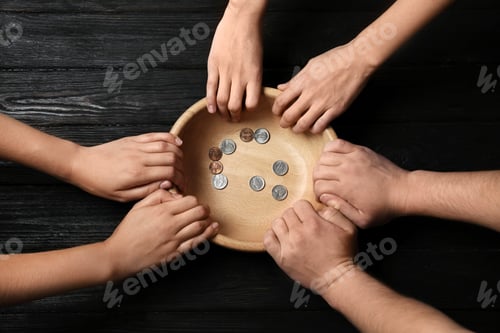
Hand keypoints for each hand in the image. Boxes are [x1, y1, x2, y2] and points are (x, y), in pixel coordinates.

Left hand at [70, 133, 184, 201]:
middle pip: (172, 158)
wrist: (82, 164)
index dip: (180, 179)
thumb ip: (146, 191)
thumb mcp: (122, 196)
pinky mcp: (133, 139)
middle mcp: (139, 157)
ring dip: (178, 154)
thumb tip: (166, 185)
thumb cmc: (100, 184)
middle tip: (182, 176)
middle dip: (181, 168)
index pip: (169, 172)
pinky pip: (156, 136)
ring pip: (166, 145)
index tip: (181, 186)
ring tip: (181, 163)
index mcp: (137, 173)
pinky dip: (170, 138)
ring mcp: (137, 146)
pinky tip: (177, 143)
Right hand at [104, 190, 217, 279]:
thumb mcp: (138, 207)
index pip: (190, 201)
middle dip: (205, 209)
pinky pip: (196, 244)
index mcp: (162, 211)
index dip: (194, 200)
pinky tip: (212, 230)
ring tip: (209, 218)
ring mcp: (174, 240)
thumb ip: (157, 195)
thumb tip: (174, 193)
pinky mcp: (175, 254)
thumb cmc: (128, 231)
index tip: (193, 202)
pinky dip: (207, 236)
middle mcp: (170, 225)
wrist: (120, 255)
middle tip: (205, 209)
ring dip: (208, 221)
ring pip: (200, 227)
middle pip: (198, 212)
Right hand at [206, 1, 263, 121]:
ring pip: (222, 100)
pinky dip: (210, 101)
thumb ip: (252, 78)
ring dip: (222, 111)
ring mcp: (225, 71)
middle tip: (233, 119)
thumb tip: (248, 93)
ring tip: (222, 115)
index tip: (246, 112)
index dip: (248, 111)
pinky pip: (210, 88)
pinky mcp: (214, 66)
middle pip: (234, 105)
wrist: (241, 21)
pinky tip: (211, 108)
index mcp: (254, 76)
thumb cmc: (251, 37)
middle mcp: (240, 76)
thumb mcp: (258, 61)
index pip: (251, 103)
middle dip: (233, 116)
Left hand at [264, 200, 356, 294]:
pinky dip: (272, 236)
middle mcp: (299, 234)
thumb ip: (334, 212)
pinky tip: (281, 238)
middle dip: (295, 216)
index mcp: (314, 224)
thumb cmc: (342, 255)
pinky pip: (268, 240)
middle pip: (287, 213)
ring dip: (284, 225)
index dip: (305, 208)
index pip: (299, 204)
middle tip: (302, 224)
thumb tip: (320, 206)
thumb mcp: (348, 228)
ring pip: (277, 224)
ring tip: (292, 231)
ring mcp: (288, 247)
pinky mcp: (282, 258)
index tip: (308, 215)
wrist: (336, 278)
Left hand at [272, 42, 375, 133]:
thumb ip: (295, 79)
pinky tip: (313, 126)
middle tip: (285, 123)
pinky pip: (320, 125)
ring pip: (303, 124)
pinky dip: (314, 129)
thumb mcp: (310, 64)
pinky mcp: (335, 110)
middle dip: (284, 122)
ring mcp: (323, 103)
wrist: (357, 61)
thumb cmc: (337, 59)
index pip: (281, 101)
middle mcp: (310, 95)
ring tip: (297, 127)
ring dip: (297, 128)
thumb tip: (283, 87)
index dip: (276, 109)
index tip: (277, 111)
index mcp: (302, 82)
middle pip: (289, 116)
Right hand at [313, 139, 408, 227]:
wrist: (403, 191)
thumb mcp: (362, 219)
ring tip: (329, 174)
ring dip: (322, 166)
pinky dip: (330, 149)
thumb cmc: (385, 206)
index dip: (319, 193)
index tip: (325, 197)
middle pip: (318, 170)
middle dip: (318, 180)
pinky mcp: (359, 151)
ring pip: (324, 157)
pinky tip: (334, 158)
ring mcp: (353, 158)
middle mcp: (347, 170)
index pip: (319, 186)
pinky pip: (337, 143)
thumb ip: (341, 210)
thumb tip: (326, 199)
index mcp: (346, 188)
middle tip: (326, 186)